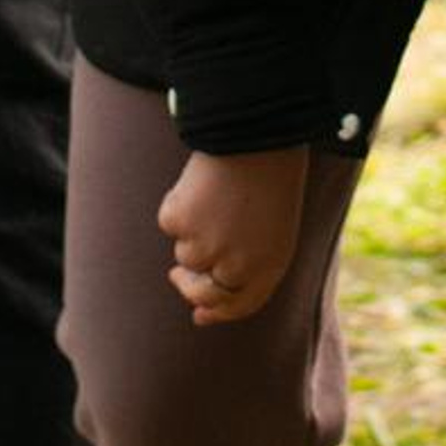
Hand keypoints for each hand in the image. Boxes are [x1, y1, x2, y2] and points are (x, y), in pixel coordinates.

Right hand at [158, 147, 310, 325]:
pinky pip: (171, 221)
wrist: (256, 130)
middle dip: (189, 286)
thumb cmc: (270, 170)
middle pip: (203, 293)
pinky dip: (178, 204)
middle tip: (177, 274)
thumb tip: (201, 308)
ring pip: (185, 254)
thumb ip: (248, 263)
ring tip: (215, 194)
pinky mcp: (180, 222)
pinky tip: (199, 182)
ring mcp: (206, 246)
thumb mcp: (274, 224)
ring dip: (193, 230)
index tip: (198, 315)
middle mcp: (238, 266)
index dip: (218, 313)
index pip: (241, 305)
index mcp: (271, 265)